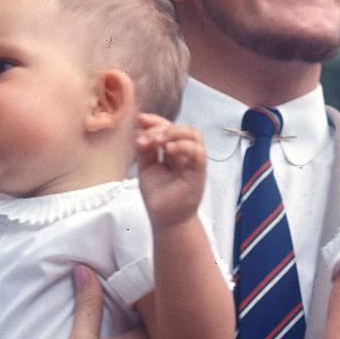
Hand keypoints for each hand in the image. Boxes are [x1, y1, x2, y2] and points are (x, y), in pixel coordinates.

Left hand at [135, 114, 206, 229]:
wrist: (164, 218)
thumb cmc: (158, 195)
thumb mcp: (146, 167)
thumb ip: (145, 149)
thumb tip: (140, 130)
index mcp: (172, 150)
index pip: (168, 127)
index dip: (155, 120)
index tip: (141, 120)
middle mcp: (184, 153)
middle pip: (181, 128)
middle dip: (162, 128)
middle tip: (148, 138)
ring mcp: (193, 162)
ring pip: (194, 135)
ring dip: (175, 133)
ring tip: (159, 142)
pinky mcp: (199, 173)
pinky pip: (198, 153)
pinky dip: (185, 146)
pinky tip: (170, 150)